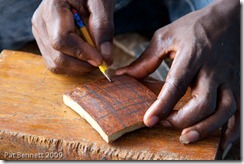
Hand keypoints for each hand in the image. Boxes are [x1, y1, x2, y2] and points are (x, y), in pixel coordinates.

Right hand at [32, 0, 113, 74]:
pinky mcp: (43, 42)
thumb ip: (103, 28)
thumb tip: (106, 58)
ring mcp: (40, 33)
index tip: (100, 59)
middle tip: (101, 61)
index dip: (82, 53)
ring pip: (56, 64)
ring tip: (94, 58)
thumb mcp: (101, 4)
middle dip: (82, 65)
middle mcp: (41, 22)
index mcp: (53, 7)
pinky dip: (73, 66)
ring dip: (78, 68)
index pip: (61, 40)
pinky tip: (85, 58)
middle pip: (57, 57)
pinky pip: (55, 63)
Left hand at [116, 0, 239, 151]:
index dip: (162, 105)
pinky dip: (231, 131)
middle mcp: (213, 69)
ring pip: (224, 110)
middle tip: (165, 125)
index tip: (149, 121)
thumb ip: (145, 60)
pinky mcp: (238, 84)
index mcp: (192, 55)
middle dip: (182, 120)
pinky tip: (220, 143)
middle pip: (203, 102)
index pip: (177, 84)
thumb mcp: (165, 37)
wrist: (227, 19)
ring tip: (186, 138)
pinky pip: (240, 112)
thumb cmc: (193, 27)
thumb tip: (123, 75)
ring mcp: (229, 78)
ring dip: (206, 129)